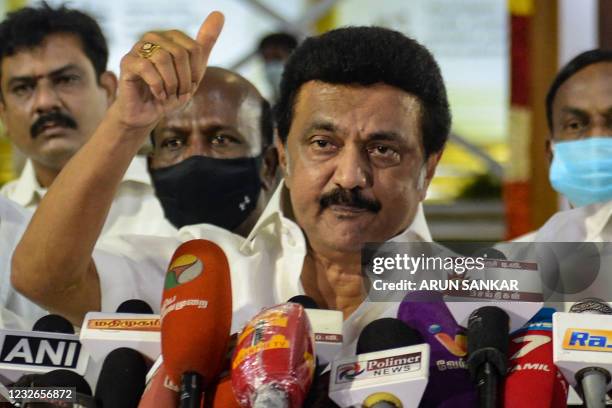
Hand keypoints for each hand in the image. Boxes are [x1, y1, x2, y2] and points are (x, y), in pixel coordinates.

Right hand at [113, 11, 223, 131]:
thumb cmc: (170, 92)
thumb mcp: (193, 70)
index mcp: (170, 37)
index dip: (195, 72)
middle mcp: (153, 37)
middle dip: (184, 80)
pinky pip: (146, 68)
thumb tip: (219, 13)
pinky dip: (158, 86)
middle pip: (180, 53)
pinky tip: (158, 94)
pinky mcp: (127, 62)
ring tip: (168, 94)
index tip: (190, 85)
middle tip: (179, 92)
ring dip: (171, 84)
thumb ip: (205, 43)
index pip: (193, 48)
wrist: (149, 113)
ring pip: (163, 58)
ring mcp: (138, 48)